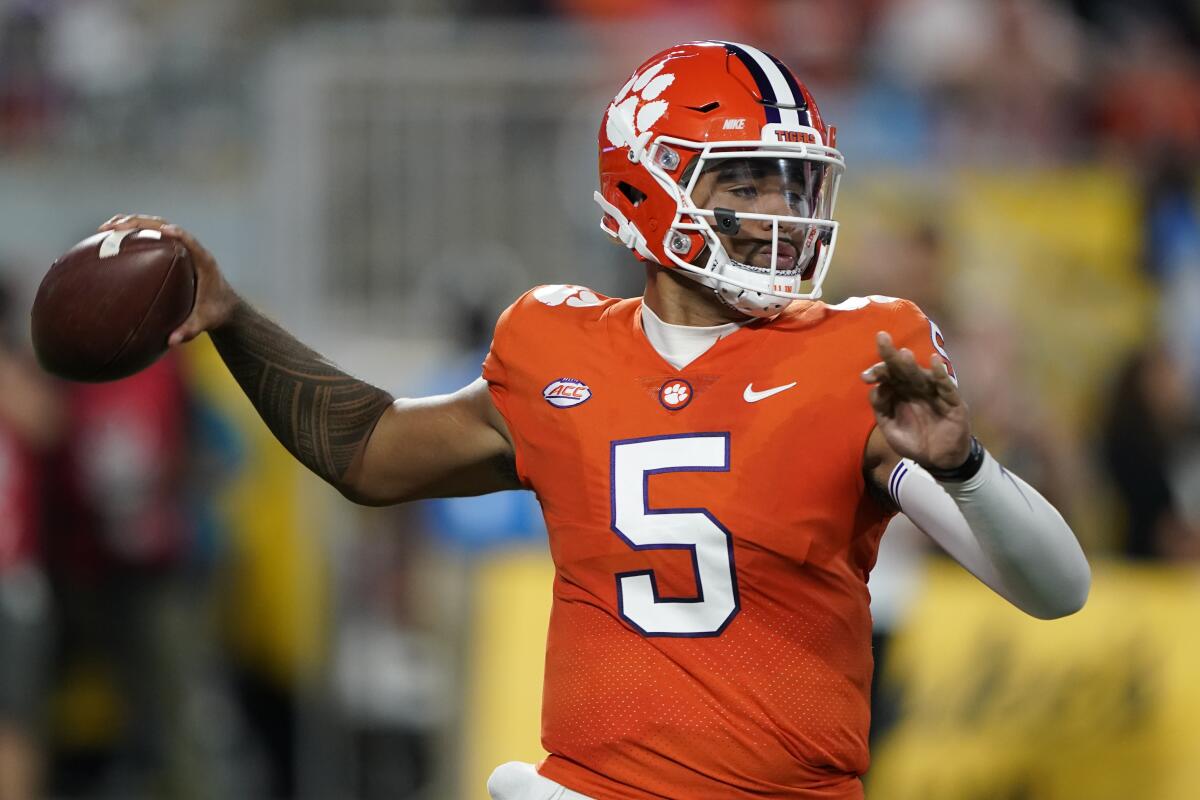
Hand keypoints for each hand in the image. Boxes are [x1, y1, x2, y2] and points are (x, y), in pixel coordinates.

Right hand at [98, 214, 238, 346]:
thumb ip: (191, 330)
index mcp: (203, 260)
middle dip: (137, 223)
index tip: (157, 230)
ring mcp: (180, 246)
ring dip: (130, 224)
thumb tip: (171, 342)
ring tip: (104, 229)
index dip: (174, 233)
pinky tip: (109, 241)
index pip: (187, 240)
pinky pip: (151, 236)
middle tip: (112, 228)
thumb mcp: (205, 322)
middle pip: (164, 225)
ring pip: (155, 226)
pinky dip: (132, 235)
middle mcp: (191, 248)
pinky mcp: (172, 250)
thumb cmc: (215, 313)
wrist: (224, 305)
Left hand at [861, 331, 970, 470]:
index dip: (877, 372)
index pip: (887, 375)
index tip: (866, 377)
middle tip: (881, 337)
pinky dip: (941, 375)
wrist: (938, 461)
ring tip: (902, 353)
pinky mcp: (952, 402)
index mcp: (900, 392)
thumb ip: (881, 410)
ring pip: (922, 375)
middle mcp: (916, 388)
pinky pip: (947, 387)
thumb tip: (874, 389)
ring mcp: (935, 393)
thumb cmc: (914, 441)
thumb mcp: (891, 428)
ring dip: (913, 364)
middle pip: (903, 368)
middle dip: (891, 355)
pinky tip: (935, 362)